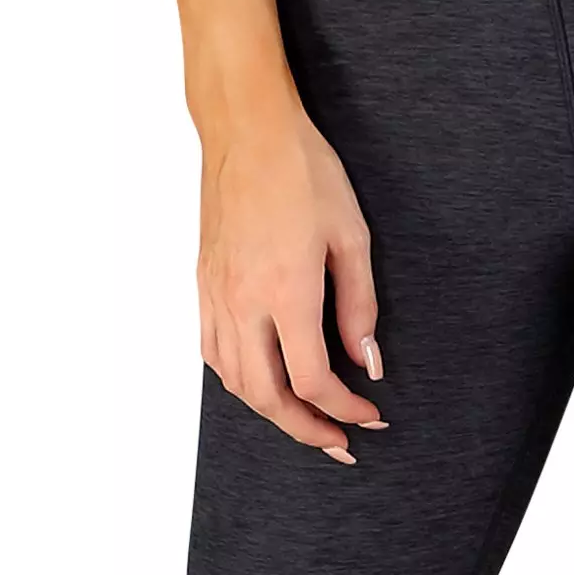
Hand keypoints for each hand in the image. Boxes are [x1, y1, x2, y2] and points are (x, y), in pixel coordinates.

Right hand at [196, 94, 383, 463]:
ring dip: (272, 413)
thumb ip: (360, 306)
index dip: (343, 410)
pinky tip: (265, 383)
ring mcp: (217, 296)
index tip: (369, 417)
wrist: (246, 131)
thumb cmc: (302, 172)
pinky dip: (242, 382)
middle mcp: (244, 302)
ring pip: (236, 383)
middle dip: (306, 430)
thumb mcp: (351, 236)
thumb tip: (368, 361)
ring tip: (305, 421)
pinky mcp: (204, 286)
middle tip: (338, 443)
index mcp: (286, 291)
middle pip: (268, 396)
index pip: (311, 380)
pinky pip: (216, 354)